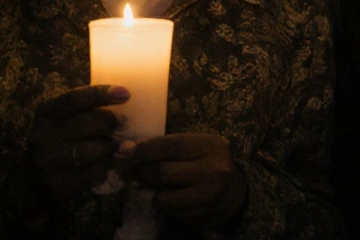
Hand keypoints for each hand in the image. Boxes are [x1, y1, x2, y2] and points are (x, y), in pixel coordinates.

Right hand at [20, 85, 127, 201]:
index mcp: (45, 114)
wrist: (32, 181)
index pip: (73, 99)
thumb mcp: (63, 120)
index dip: (101, 94)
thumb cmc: (58, 141)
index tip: (126, 93)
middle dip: (112, 122)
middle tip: (123, 123)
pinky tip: (105, 165)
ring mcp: (49, 162)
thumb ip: (87, 109)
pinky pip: (94, 172)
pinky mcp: (59, 184)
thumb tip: (125, 98)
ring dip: (111, 147)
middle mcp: (43, 136)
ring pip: (93, 150)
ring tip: (118, 146)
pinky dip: (106, 168)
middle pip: (88, 123)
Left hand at [126, 133, 247, 227]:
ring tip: (157, 188)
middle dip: (140, 172)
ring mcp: (209, 195)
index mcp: (211, 146)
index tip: (124, 152)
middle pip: (162, 172)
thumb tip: (124, 151)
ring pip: (162, 197)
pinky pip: (170, 212)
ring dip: (153, 193)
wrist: (235, 193)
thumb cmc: (208, 163)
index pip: (169, 146)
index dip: (143, 150)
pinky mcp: (202, 214)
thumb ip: (164, 148)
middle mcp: (213, 169)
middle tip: (133, 172)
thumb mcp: (194, 147)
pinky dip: (166, 205)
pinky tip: (175, 198)